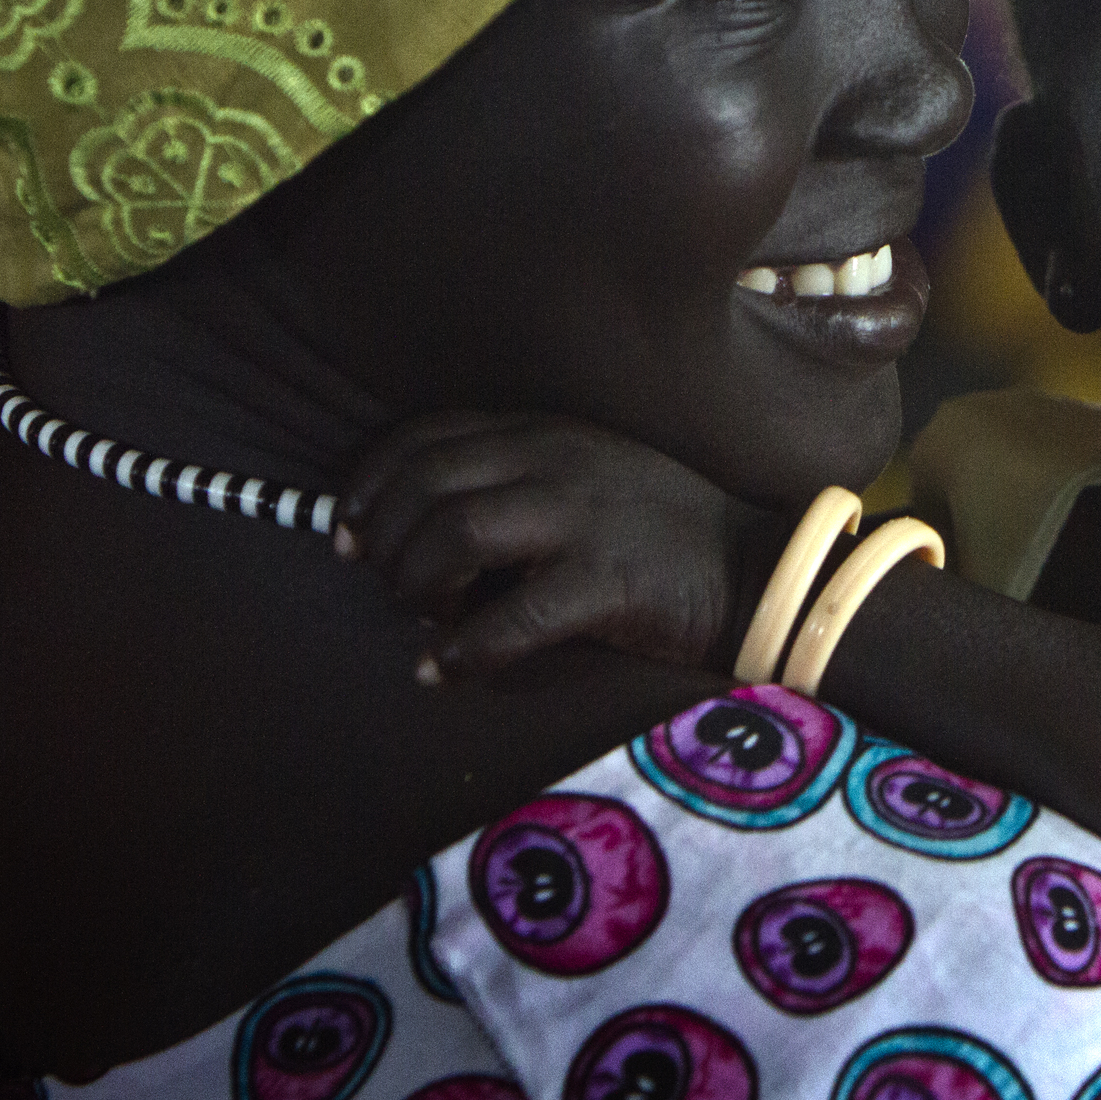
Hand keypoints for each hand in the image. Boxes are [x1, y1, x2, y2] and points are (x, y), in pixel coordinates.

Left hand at [337, 412, 787, 683]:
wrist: (755, 568)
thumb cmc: (660, 532)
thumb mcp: (585, 475)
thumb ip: (513, 481)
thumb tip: (419, 532)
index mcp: (545, 432)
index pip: (426, 437)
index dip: (369, 483)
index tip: (346, 530)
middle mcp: (555, 461)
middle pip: (425, 484)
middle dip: (382, 541)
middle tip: (382, 585)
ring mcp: (581, 517)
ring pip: (454, 533)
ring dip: (417, 584)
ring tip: (424, 618)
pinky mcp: (606, 580)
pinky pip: (511, 617)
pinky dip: (463, 648)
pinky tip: (443, 668)